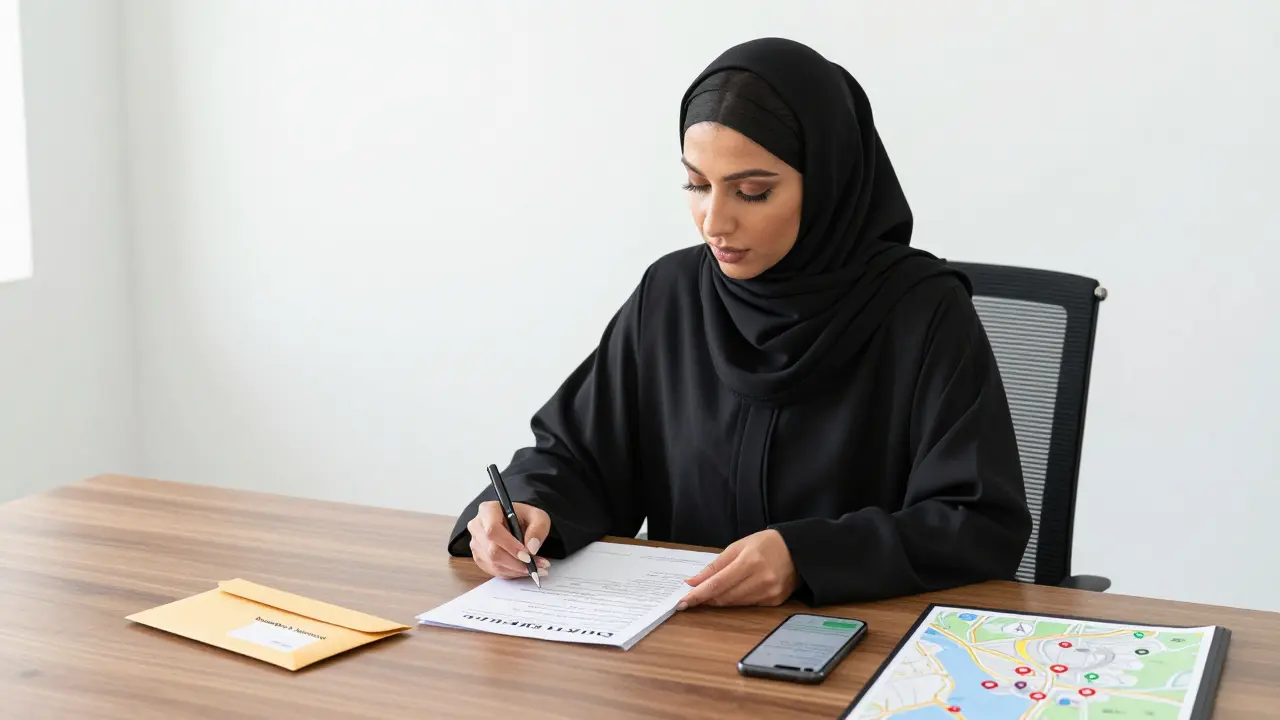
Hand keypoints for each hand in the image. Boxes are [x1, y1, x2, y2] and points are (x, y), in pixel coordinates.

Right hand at [467, 501, 551, 579]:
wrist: (517, 523)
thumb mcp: (538, 517)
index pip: (493, 530)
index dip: (510, 546)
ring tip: (537, 568)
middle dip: (517, 563)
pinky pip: (494, 570)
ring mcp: (476, 543)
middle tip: (537, 566)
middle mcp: (477, 526)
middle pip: (492, 551)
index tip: (528, 555)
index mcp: (488, 510)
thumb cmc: (525, 517)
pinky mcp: (479, 557)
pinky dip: (512, 572)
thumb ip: (538, 529)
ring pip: (494, 564)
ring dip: (517, 570)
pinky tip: (524, 568)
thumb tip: (531, 549)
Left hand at [678, 529, 798, 608]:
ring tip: (711, 593)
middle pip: (724, 597)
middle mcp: (761, 579)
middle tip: (693, 596)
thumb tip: (693, 582)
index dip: (698, 595)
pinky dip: (735, 600)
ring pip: (734, 603)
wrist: (798, 550)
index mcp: (749, 562)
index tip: (682, 603)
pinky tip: (734, 592)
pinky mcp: (775, 601)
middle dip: (706, 598)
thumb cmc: (765, 544)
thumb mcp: (738, 547)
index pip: (717, 584)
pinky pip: (747, 605)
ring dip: (719, 600)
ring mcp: (769, 592)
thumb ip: (715, 566)